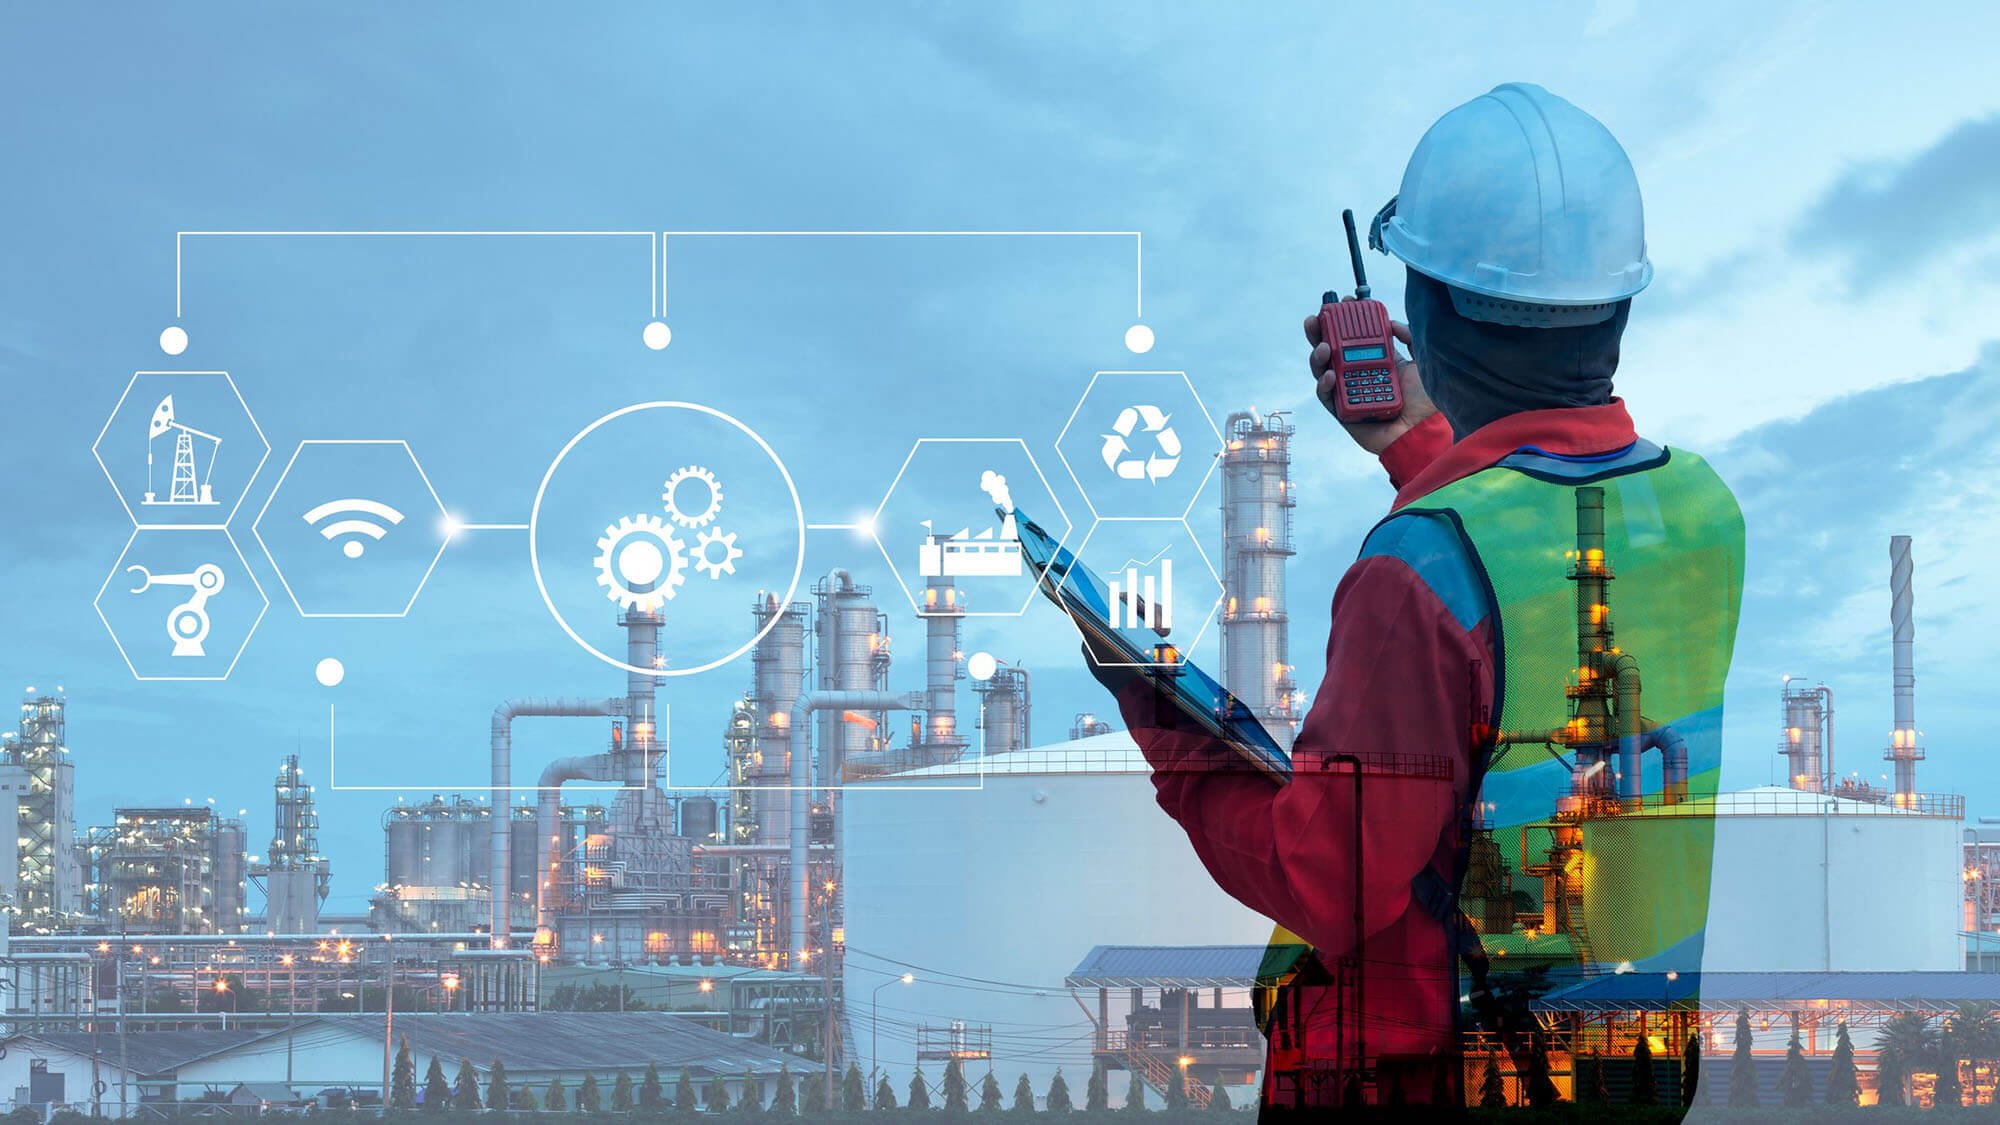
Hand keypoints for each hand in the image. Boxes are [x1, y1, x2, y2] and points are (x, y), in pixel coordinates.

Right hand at [1304, 314, 1437, 454]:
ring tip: (1322, 347)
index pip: (1355, 337)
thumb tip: (1392, 324)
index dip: (1345, 320)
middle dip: (1320, 333)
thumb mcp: (1423, 362)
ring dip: (1318, 356)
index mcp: (1377, 361)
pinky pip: (1327, 396)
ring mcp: (1349, 393)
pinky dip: (1324, 384)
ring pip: (1323, 370)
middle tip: (1316, 318)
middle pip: (1332, 350)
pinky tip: (1329, 375)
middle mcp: (1359, 375)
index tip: (1343, 303)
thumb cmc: (1427, 402)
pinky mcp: (1342, 412)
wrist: (1425, 431)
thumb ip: (1411, 339)